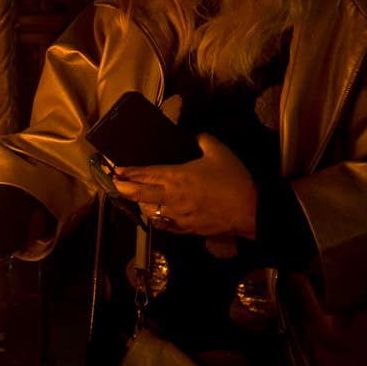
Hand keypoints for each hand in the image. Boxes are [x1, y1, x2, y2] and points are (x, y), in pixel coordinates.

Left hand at [112, 133, 257, 237]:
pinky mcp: (186, 229)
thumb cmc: (233, 179)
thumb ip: (203, 140)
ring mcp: (177, 216)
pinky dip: (158, 218)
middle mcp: (171, 198)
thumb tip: (194, 136)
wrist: (251, 210)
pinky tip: (159, 213)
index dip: (126, 172)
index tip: (115, 169)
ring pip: (149, 212)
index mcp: (175, 177)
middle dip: (122, 188)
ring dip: (140, 204)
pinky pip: (165, 225)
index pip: (143, 174)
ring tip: (137, 196)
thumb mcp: (219, 151)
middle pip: (137, 194)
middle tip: (114, 183)